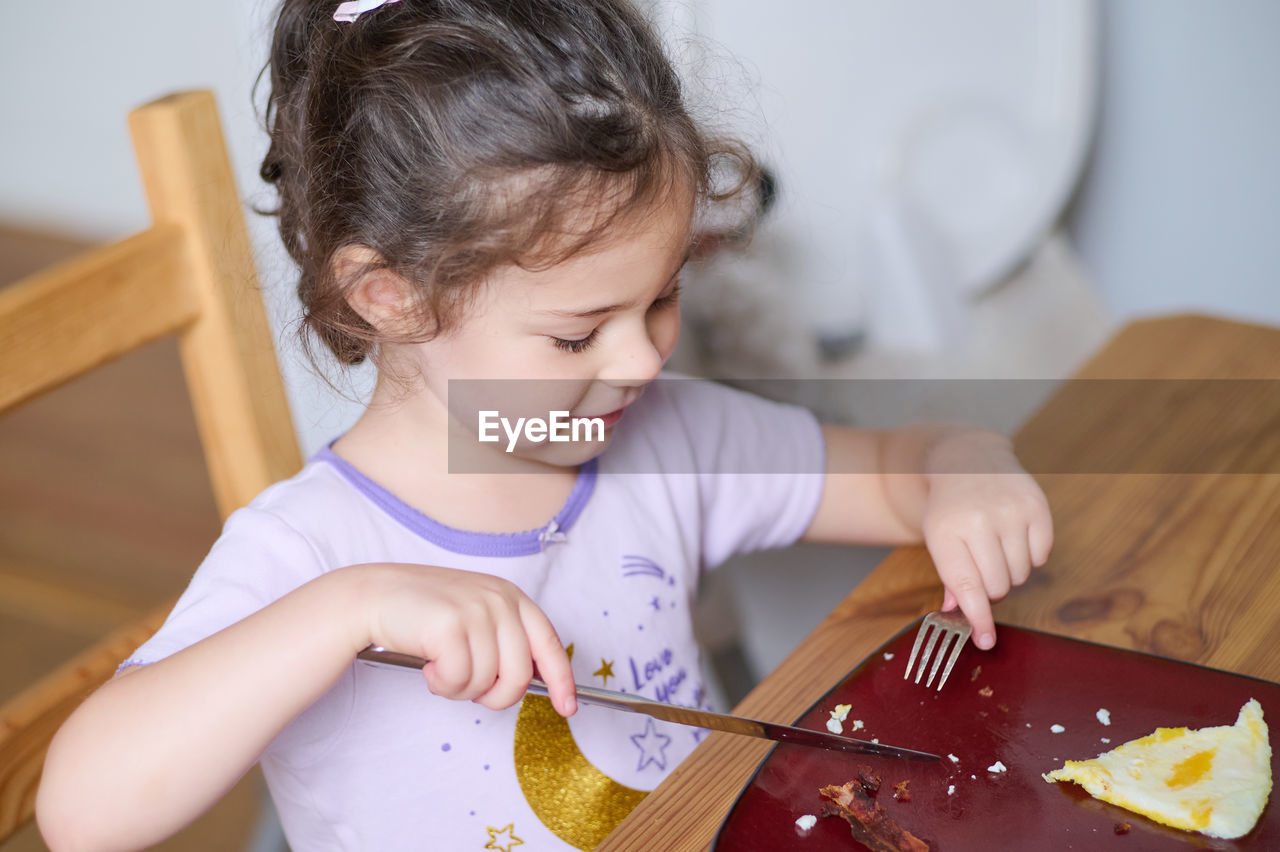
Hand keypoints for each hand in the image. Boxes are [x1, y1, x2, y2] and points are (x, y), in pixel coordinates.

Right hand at [352, 563, 576, 715]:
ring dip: (459, 688)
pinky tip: (427, 663)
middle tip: (465, 684)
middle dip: (492, 695)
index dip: (561, 680)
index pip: (548, 644)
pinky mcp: (450, 626)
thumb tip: (534, 680)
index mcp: (510, 596)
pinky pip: (458, 681)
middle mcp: (499, 599)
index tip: (567, 707)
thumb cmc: (424, 614)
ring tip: (440, 666)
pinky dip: (441, 684)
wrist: (375, 597)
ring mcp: (476, 610)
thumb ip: (505, 640)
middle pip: (517, 677)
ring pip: (485, 684)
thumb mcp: (476, 616)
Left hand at [920, 432, 1052, 649]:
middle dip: (992, 589)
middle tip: (983, 569)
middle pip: (999, 586)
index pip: (967, 588)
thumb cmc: (950, 510)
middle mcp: (979, 520)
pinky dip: (1030, 556)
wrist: (967, 459)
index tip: (985, 641)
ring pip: (1021, 574)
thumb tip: (959, 614)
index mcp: (946, 532)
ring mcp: (1010, 511)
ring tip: (996, 546)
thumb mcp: (938, 540)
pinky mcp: (1037, 505)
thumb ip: (951, 578)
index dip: (978, 619)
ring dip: (1010, 571)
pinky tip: (1014, 535)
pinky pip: (1042, 557)